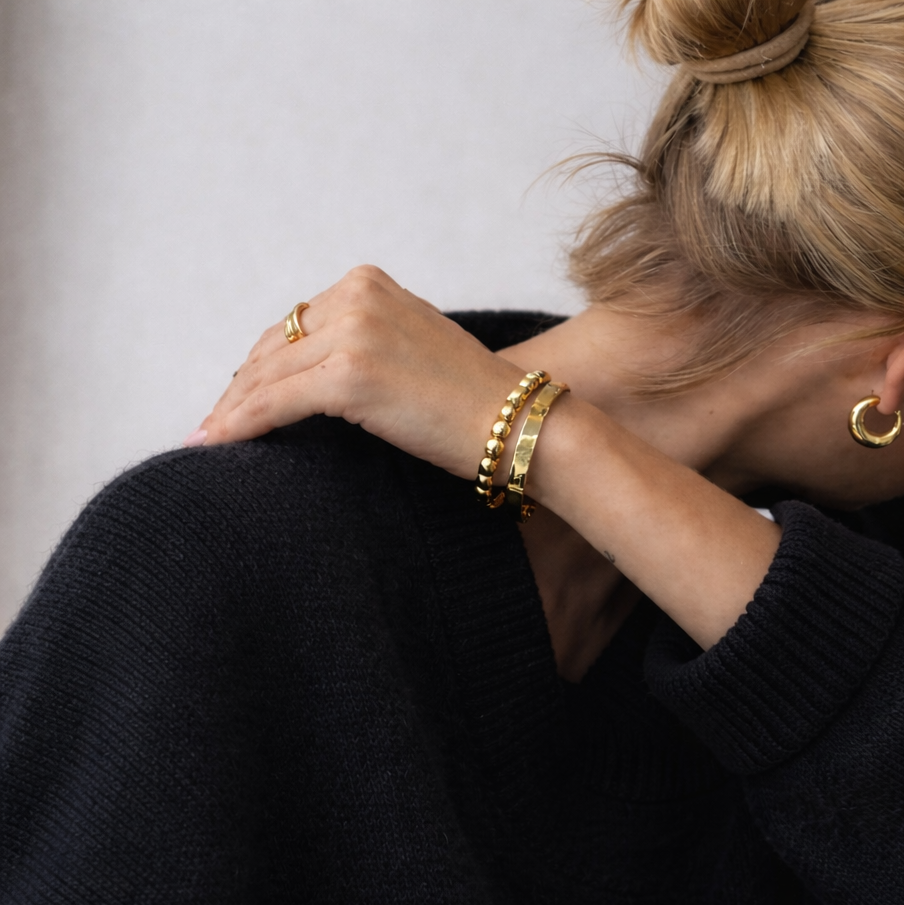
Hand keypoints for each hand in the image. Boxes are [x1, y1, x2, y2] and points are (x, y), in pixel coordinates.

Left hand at [191, 266, 526, 478]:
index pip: (294, 324)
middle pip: (273, 346)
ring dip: (232, 410)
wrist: (519, 422)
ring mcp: (353, 332)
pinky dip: (240, 424)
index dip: (262, 365)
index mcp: (368, 283)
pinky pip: (275, 402)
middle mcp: (356, 296)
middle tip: (215, 423)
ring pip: (267, 375)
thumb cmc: (473, 400)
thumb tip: (312, 373)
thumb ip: (363, 341)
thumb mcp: (411, 345)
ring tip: (207, 438)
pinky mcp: (349, 374)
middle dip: (242, 388)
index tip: (240, 396)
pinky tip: (215, 444)